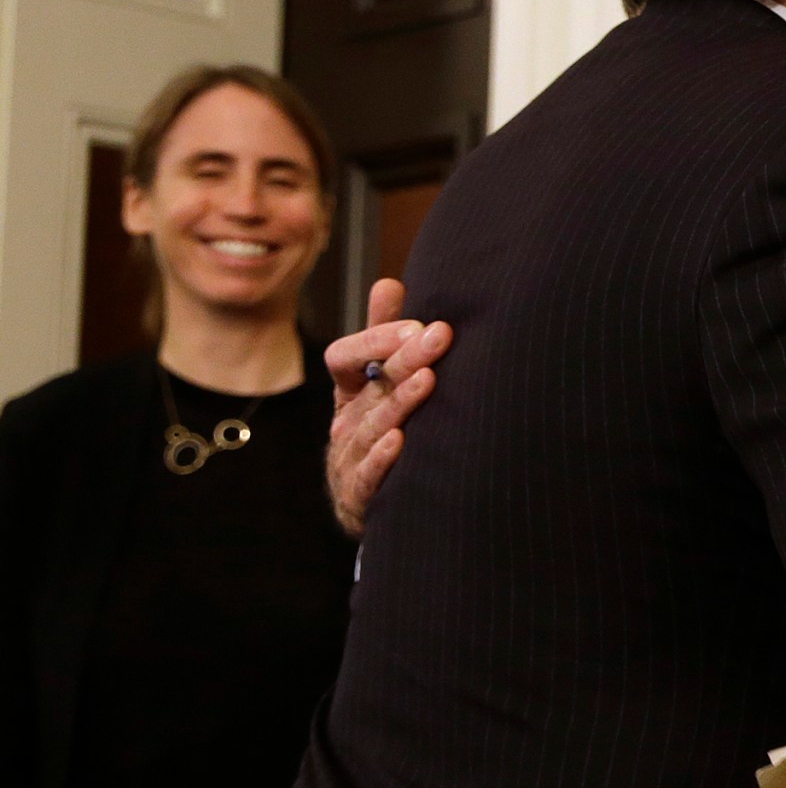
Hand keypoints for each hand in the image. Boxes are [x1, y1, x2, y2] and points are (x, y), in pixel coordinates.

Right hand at [324, 278, 450, 536]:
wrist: (376, 505)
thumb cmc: (381, 430)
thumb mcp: (377, 383)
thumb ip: (381, 336)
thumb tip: (389, 282)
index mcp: (349, 392)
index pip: (344, 357)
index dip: (374, 339)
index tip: (416, 323)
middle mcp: (345, 422)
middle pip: (370, 386)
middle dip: (402, 359)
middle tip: (439, 335)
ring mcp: (348, 459)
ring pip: (371, 426)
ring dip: (399, 402)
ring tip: (428, 379)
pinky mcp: (358, 497)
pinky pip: (367, 475)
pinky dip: (382, 458)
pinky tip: (401, 440)